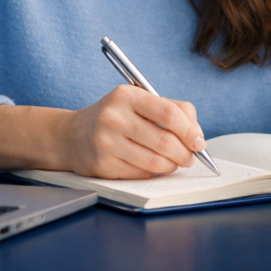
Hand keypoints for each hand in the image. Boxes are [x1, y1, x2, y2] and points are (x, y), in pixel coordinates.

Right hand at [58, 86, 206, 178]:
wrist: (71, 136)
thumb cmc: (116, 117)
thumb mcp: (139, 101)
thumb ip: (172, 110)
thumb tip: (198, 136)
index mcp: (127, 96)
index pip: (169, 114)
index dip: (190, 130)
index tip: (199, 142)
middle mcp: (114, 117)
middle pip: (165, 141)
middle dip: (185, 153)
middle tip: (191, 157)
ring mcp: (106, 142)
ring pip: (155, 162)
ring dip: (172, 165)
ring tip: (175, 162)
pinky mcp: (102, 165)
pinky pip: (141, 174)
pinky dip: (153, 172)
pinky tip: (152, 165)